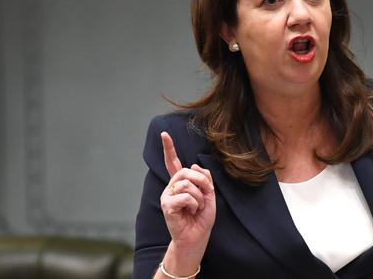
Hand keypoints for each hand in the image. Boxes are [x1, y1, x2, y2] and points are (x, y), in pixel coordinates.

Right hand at [159, 132, 215, 254]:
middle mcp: (171, 187)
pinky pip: (185, 196)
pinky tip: (191, 213)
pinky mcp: (166, 205)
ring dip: (199, 198)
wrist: (197, 238)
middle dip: (202, 182)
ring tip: (196, 208)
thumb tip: (193, 166)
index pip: (173, 162)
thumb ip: (204, 179)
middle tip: (205, 196)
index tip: (164, 134)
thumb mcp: (209, 195)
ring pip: (187, 184)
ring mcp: (167, 195)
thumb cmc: (201, 218)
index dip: (168, 148)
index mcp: (181, 183)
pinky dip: (194, 205)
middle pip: (186, 171)